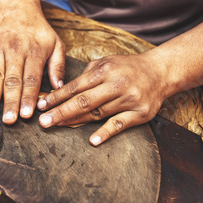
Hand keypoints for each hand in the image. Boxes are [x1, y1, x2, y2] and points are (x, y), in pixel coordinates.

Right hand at [0, 5, 65, 123]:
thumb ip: (58, 66)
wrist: (18, 7)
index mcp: (35, 52)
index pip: (31, 79)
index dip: (29, 98)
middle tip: (9, 120)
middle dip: (10, 101)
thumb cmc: (38, 31)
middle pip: (13, 80)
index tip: (27, 115)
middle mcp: (16, 50)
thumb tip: (58, 88)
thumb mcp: (56, 44)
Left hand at [37, 53, 166, 145]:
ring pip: (98, 113)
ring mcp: (129, 99)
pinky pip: (119, 124)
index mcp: (105, 70)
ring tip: (58, 126)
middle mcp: (116, 84)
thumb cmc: (127, 68)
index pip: (76, 86)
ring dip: (76, 121)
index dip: (57, 96)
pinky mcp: (140, 113)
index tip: (42, 105)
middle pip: (83, 101)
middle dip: (61, 111)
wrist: (161, 72)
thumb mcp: (106, 62)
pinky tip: (92, 140)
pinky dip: (105, 132)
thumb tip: (63, 89)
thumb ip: (86, 74)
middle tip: (43, 121)